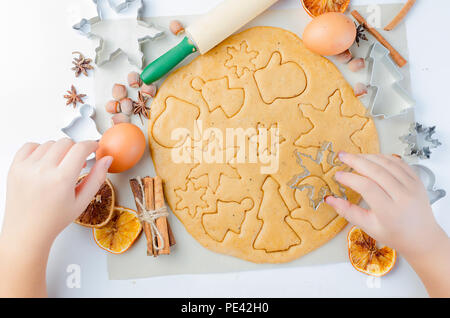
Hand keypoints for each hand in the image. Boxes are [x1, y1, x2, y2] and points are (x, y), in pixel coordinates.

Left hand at [2, 139, 112, 249]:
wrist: (27, 231)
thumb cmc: (53, 220)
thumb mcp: (82, 201)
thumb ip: (97, 178)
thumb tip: (107, 160)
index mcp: (61, 179)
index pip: (80, 148)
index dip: (91, 145)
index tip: (94, 147)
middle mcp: (42, 170)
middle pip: (66, 142)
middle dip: (76, 149)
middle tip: (78, 162)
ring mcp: (26, 168)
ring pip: (49, 143)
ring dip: (59, 150)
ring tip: (60, 166)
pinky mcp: (15, 167)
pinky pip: (30, 146)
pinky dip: (40, 149)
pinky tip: (45, 162)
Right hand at [325, 153, 445, 257]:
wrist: (422, 237)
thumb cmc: (395, 234)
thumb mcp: (369, 227)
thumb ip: (348, 212)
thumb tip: (330, 200)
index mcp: (389, 211)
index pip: (367, 187)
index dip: (350, 178)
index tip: (338, 175)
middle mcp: (403, 196)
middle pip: (377, 171)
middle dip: (356, 161)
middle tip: (342, 156)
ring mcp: (412, 186)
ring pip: (388, 163)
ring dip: (369, 157)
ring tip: (354, 157)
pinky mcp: (417, 180)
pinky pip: (399, 163)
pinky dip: (384, 157)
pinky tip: (372, 158)